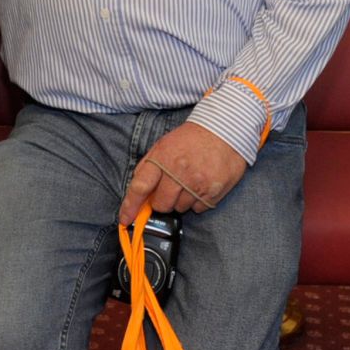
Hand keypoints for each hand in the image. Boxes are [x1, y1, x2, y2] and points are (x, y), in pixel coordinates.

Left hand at [119, 122, 246, 222]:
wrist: (224, 130)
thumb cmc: (191, 138)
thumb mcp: (164, 145)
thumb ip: (149, 167)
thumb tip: (138, 192)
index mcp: (163, 157)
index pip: (140, 187)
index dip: (130, 206)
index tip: (125, 219)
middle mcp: (179, 171)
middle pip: (161, 204)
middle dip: (162, 201)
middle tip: (171, 187)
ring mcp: (197, 183)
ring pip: (180, 208)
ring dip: (182, 200)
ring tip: (190, 181)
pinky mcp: (214, 191)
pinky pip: (199, 208)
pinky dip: (198, 201)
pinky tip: (202, 185)